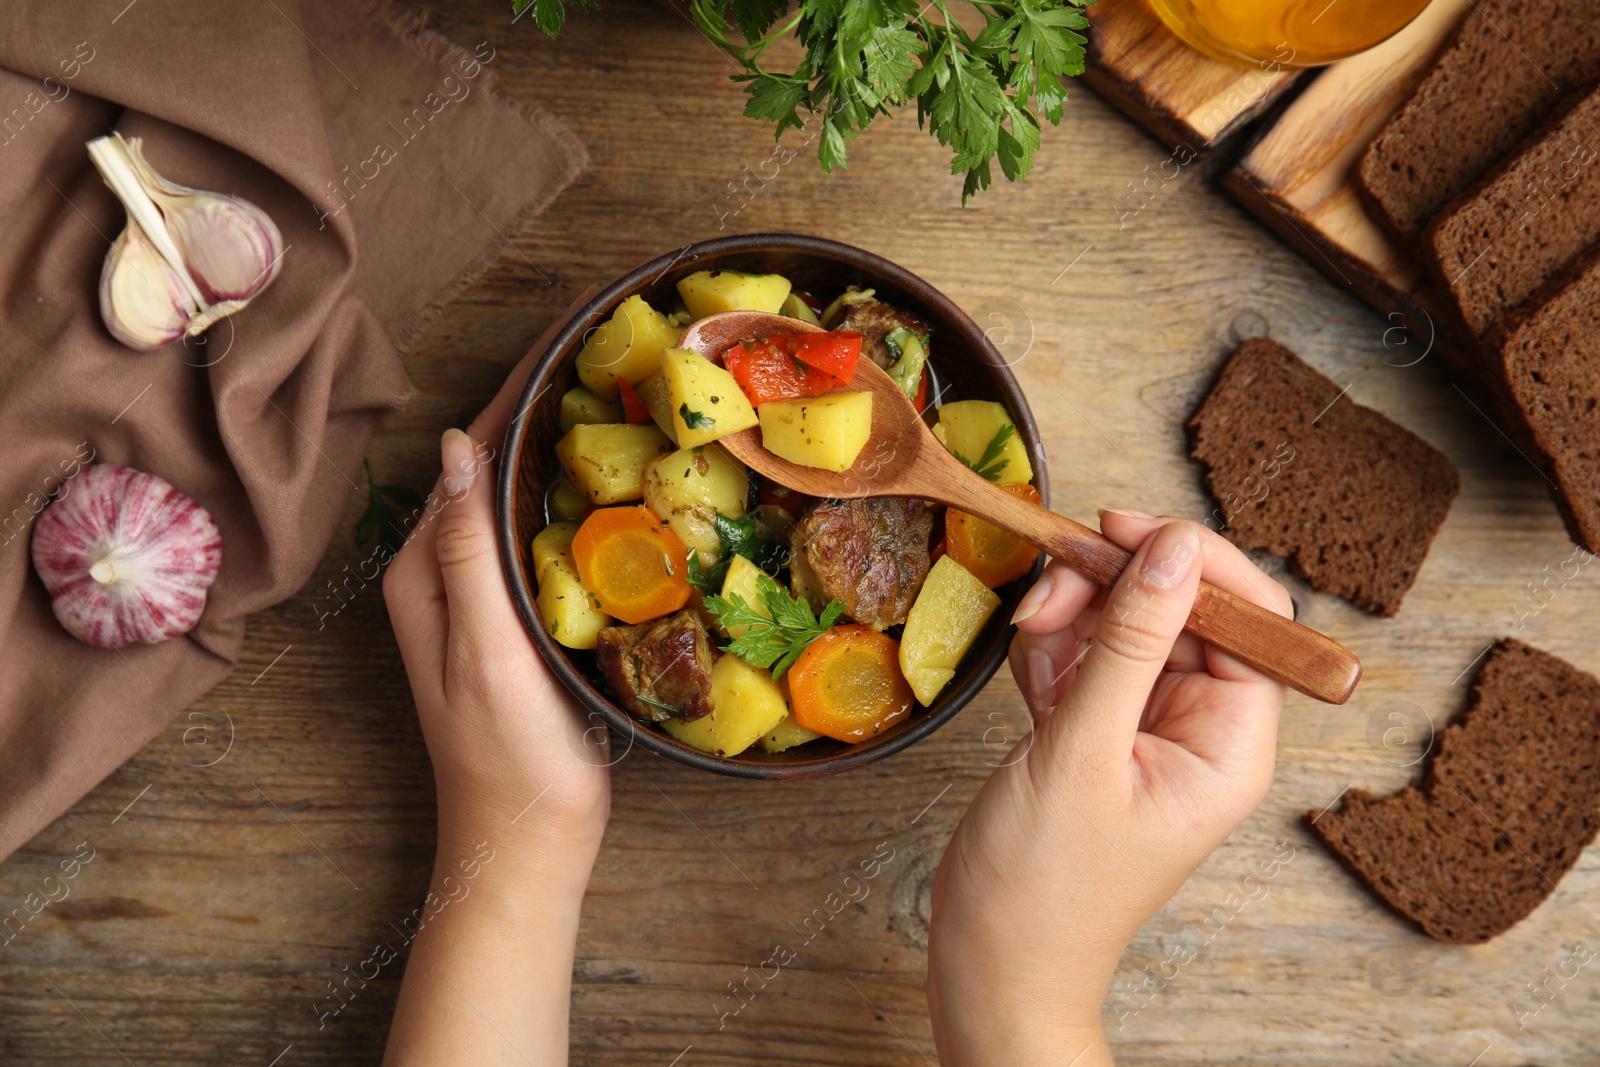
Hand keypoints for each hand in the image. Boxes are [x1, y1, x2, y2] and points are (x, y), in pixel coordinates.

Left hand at [383, 292, 608, 851]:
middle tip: (611, 343)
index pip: (470, 454)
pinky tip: (621, 479)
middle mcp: (447, 573)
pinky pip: (544, 535)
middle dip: (542, 402)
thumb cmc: (507, 754)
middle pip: (493, 464)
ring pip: (521, 495)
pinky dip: (578, 495)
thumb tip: (453, 443)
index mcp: (425, 571)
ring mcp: (485, 596)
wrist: (530, 840)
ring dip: (561, 442)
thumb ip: (465, 551)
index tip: (572, 329)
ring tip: (622, 389)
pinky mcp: (522, 618)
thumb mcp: (484, 649)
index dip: (517, 389)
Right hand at [926, 511, 1290, 1065]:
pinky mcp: (1099, 729)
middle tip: (1053, 587)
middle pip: (1181, 610)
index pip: (1252, 618)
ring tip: (1032, 640)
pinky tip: (1029, 675)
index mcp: (1231, 744)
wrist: (990, 963)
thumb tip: (1172, 548)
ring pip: (1126, 623)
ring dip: (1074, 617)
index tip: (1127, 532)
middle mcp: (1201, 729)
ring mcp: (1148, 728)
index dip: (1197, 563)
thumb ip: (1128, 642)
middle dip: (1114, 588)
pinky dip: (1052, 651)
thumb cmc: (1043, 891)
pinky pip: (1086, 654)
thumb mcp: (1082, 752)